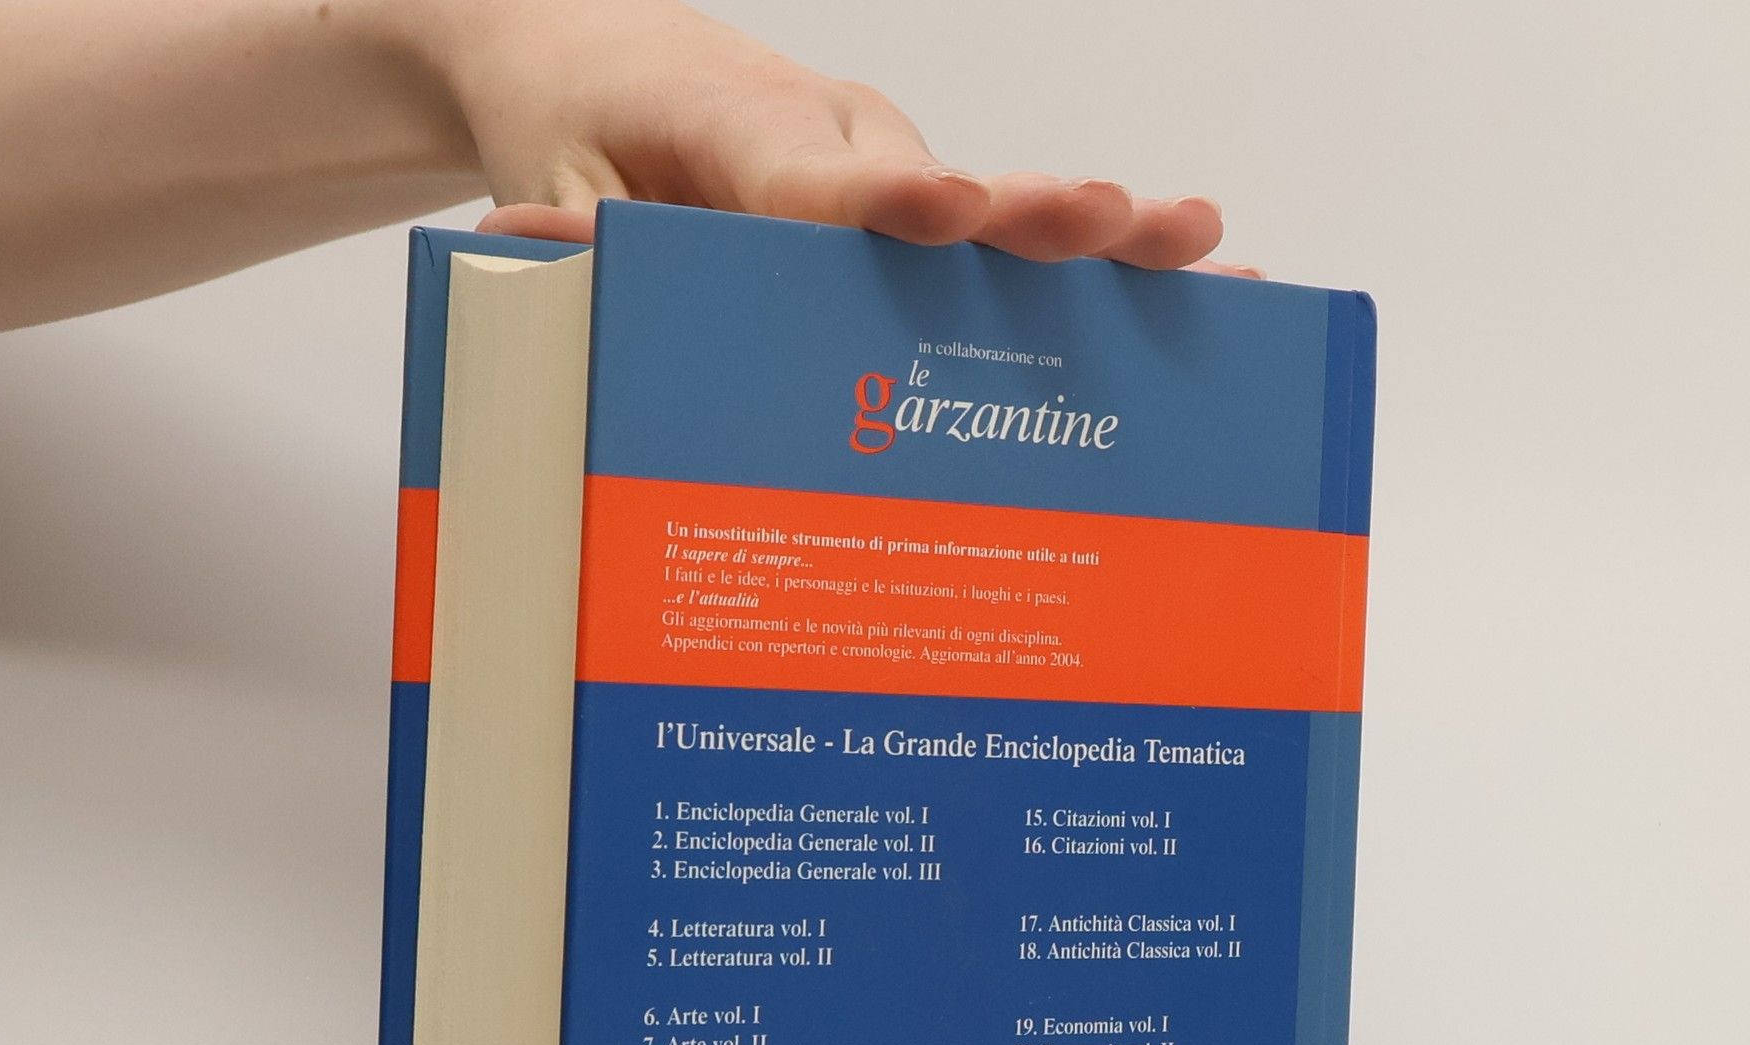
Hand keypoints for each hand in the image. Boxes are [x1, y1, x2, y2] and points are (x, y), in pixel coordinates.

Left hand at [407, 0, 1253, 272]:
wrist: (592, 48)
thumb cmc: (572, 112)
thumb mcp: (546, 180)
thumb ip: (573, 242)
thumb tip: (569, 290)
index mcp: (743, 130)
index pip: (820, 181)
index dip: (889, 205)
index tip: (953, 211)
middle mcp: (839, 138)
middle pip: (945, 192)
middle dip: (1032, 214)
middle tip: (1114, 219)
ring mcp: (888, 166)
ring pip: (991, 215)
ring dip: (1094, 240)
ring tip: (1202, 247)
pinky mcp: (907, 197)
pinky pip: (994, 234)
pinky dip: (1084, 259)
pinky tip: (1188, 269)